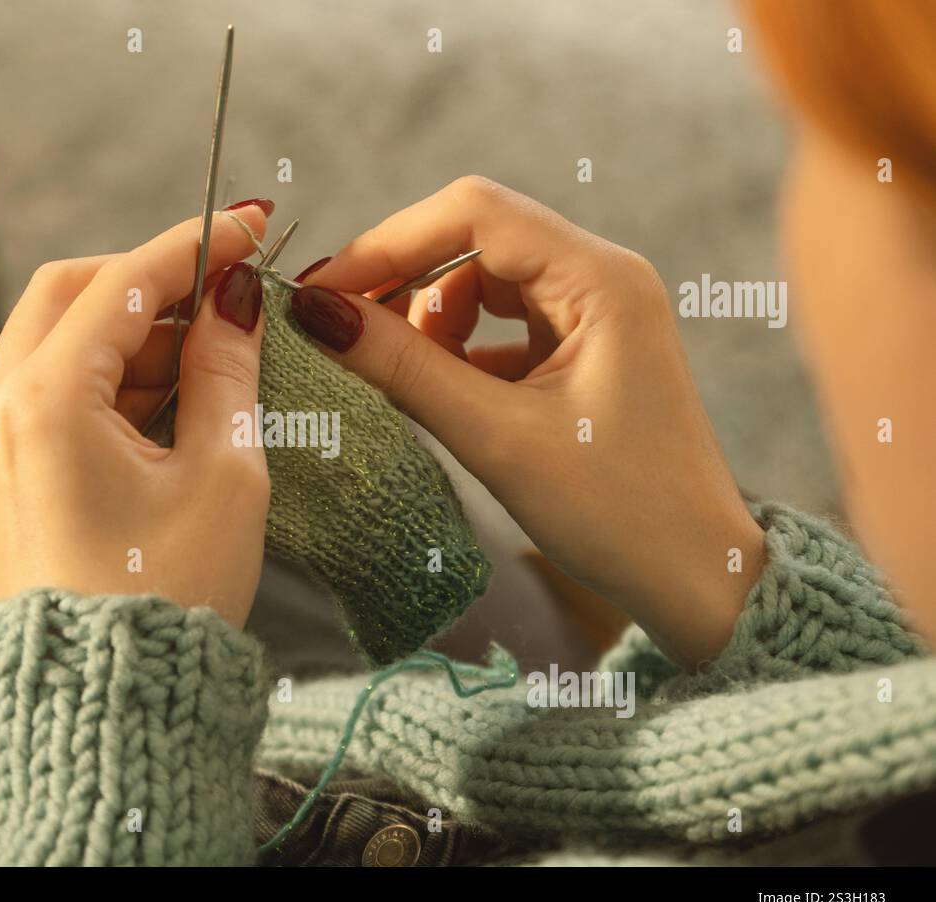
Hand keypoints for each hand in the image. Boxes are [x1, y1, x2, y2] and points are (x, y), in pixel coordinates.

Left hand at [0, 208, 271, 628]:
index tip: (250, 221)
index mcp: (45, 404)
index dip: (194, 244)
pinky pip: (54, 388)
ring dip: (137, 331)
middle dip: (154, 282)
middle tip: (229, 294)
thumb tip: (234, 300)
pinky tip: (176, 397)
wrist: (103, 703)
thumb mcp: (222, 476)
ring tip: (216, 359)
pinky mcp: (2, 468)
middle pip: (72, 294)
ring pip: (61, 338)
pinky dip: (112, 375)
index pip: (123, 285)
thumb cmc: (169, 598)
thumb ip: (226, 369)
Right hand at [290, 177, 764, 666]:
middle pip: (474, 239)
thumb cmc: (619, 513)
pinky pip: (499, 325)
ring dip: (426, 319)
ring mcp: (594, 313)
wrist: (696, 577)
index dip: (387, 243)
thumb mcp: (497, 438)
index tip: (321, 292)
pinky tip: (434, 392)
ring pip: (481, 282)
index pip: (473, 213)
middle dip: (400, 280)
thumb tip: (317, 315)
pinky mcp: (582, 350)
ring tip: (396, 376)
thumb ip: (405, 369)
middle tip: (335, 330)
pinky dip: (455, 350)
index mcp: (601, 279)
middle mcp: (602, 277)